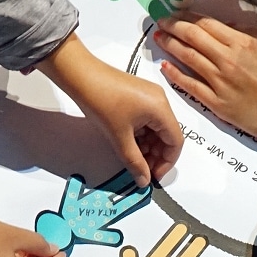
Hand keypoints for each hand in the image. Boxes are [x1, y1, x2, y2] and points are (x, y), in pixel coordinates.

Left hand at [37, 33, 183, 186]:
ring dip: (148, 145)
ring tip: (132, 157)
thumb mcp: (119, 137)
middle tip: (142, 170)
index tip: (153, 177)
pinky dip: (142, 133)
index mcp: (161, 109)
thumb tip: (144, 181)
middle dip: (157, 155)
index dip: (166, 163)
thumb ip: (134, 162)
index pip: (176, 142)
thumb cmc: (101, 103)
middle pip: (168, 134)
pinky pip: (148, 119)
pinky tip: (128, 142)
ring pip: (157, 128)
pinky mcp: (139, 94)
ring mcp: (150, 96)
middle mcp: (160, 100)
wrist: (80, 75)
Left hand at [154, 11, 256, 141]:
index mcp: (243, 43)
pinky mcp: (216, 103)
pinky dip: (175, 75)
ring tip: (158, 37)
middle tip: (161, 21)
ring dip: (170, 45)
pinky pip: (191, 86)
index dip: (189, 16)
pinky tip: (164, 66)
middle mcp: (227, 59)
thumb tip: (231, 26)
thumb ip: (253, 34)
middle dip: (174, 26)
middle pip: (193, 37)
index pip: (208, 24)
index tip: (177, 12)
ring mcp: (219, 82)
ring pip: (188, 58)